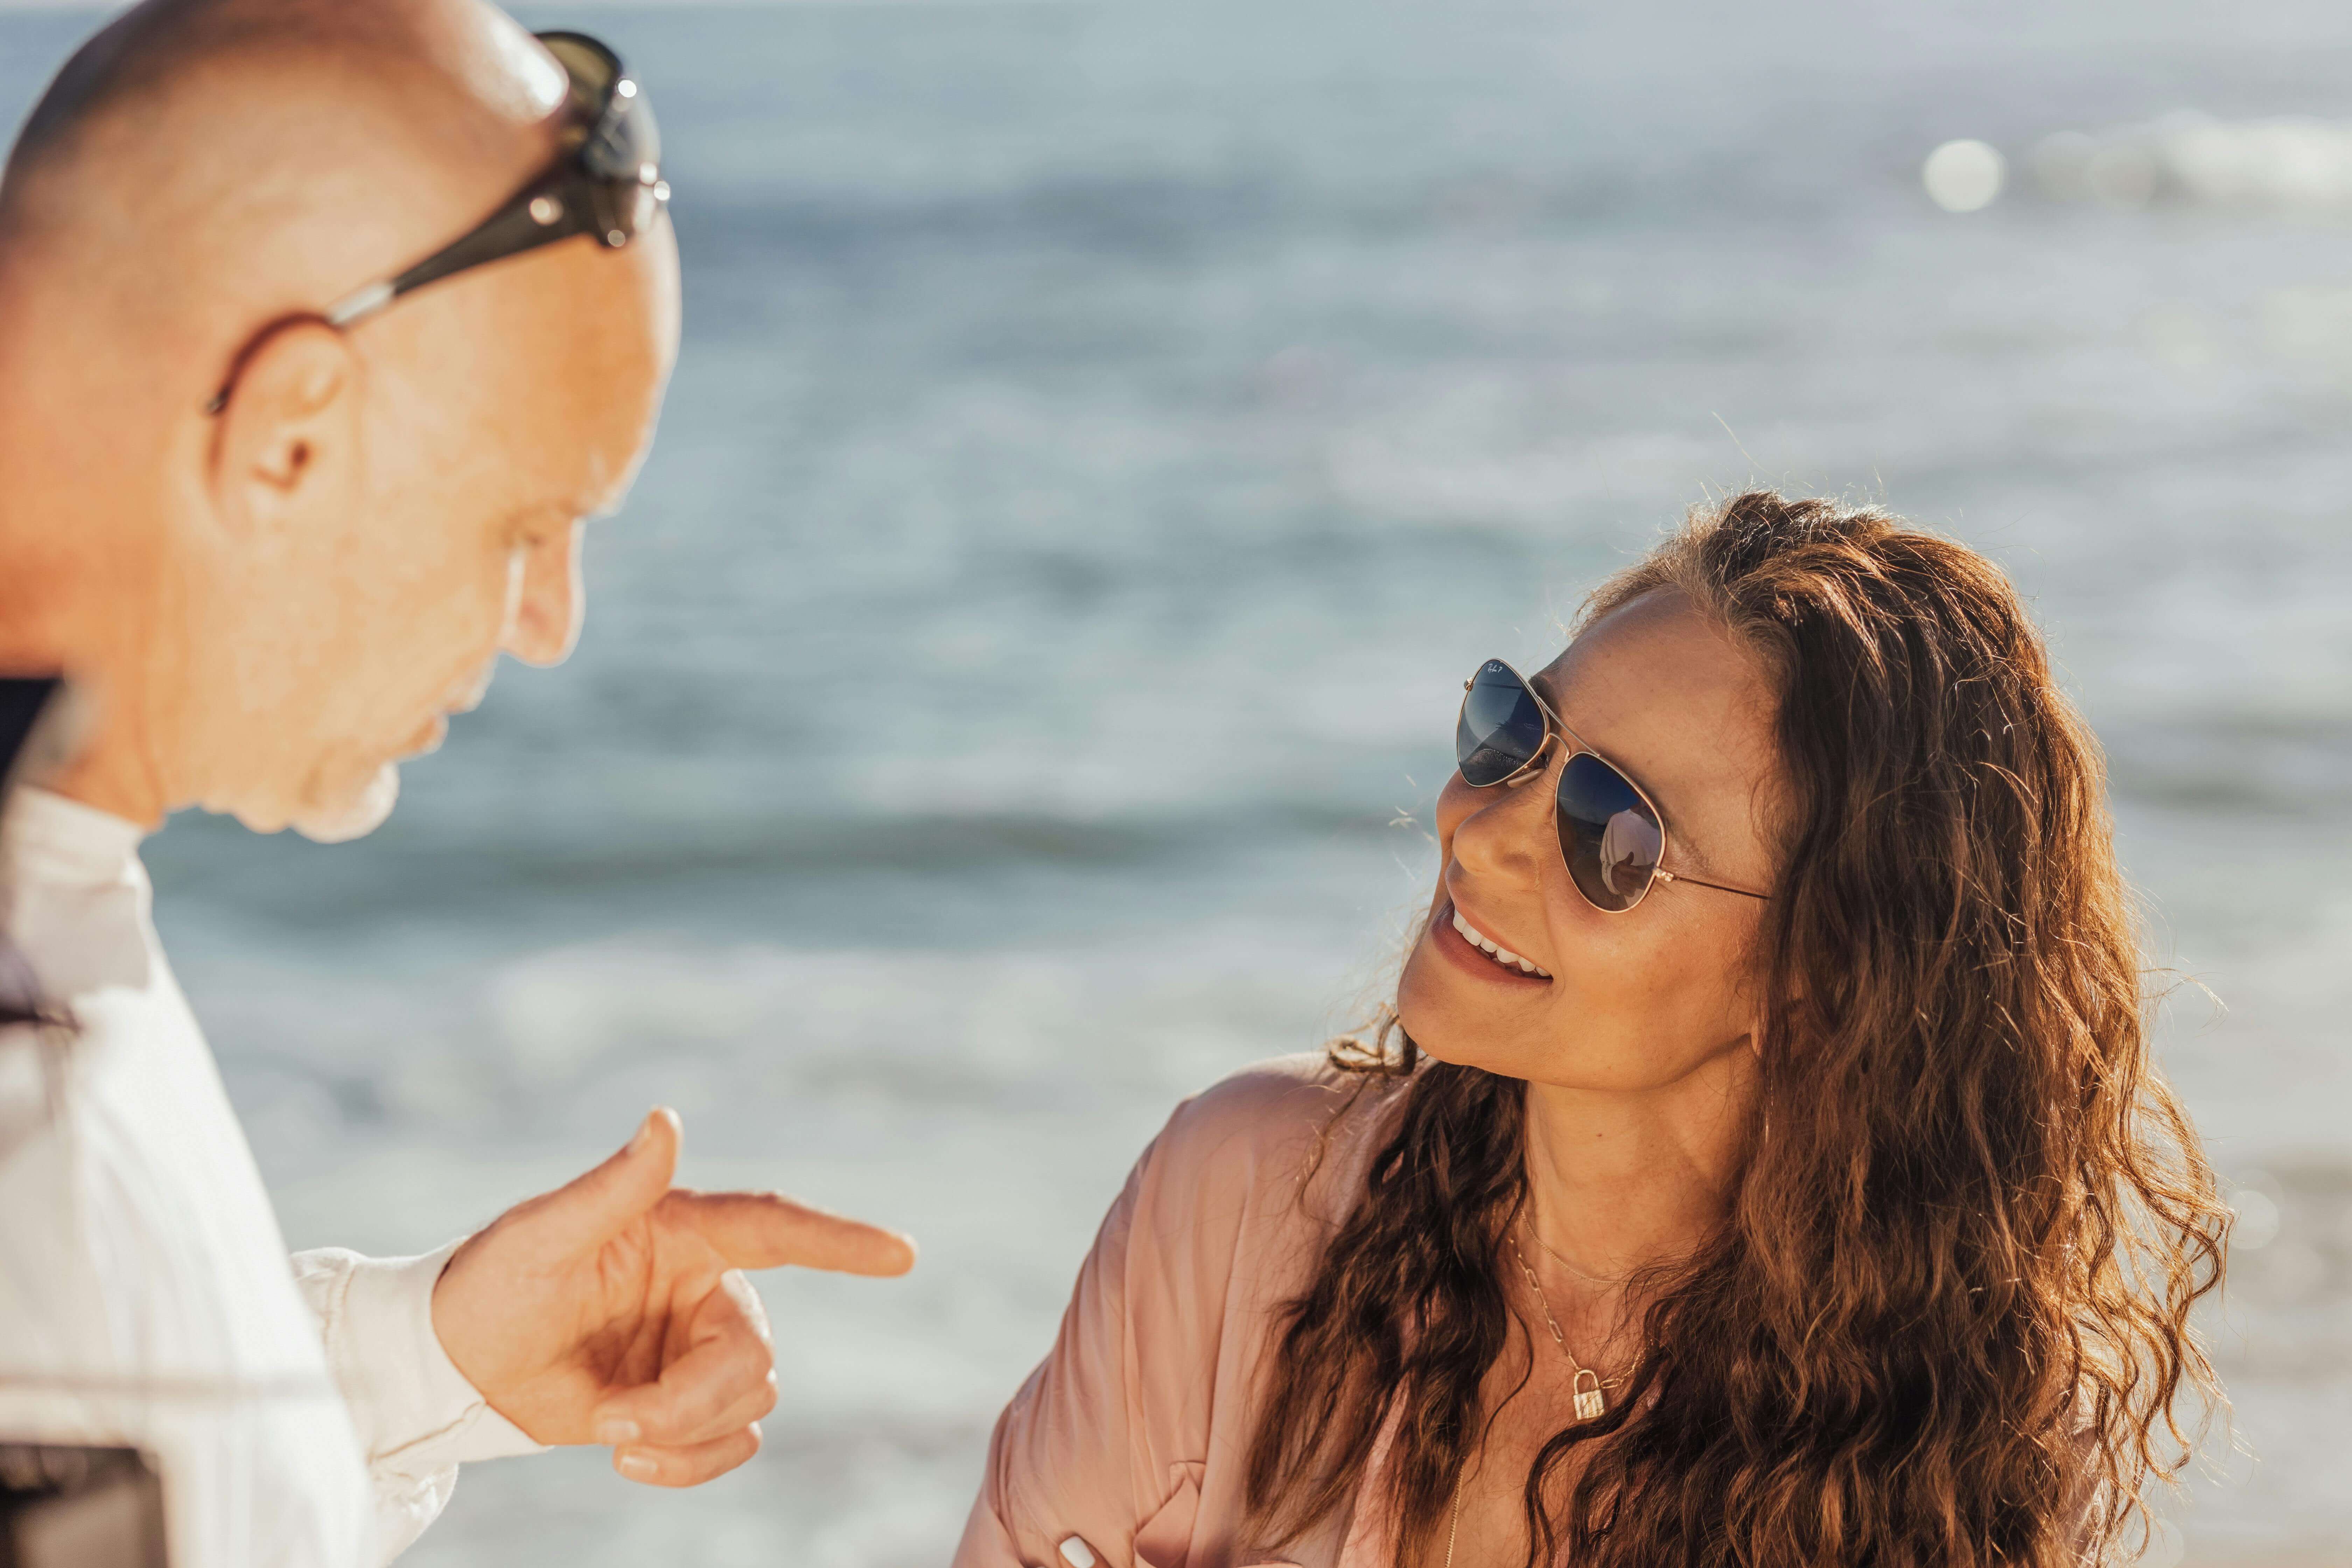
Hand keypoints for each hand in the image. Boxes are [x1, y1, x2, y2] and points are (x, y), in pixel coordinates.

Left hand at [431, 1107, 915, 1485]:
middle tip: (617, 1423)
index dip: (841, 1241)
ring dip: (682, 1433)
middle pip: (756, 1352)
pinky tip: (629, 1462)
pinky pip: (732, 1441)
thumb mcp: (542, 1235)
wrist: (460, 1366)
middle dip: (693, 1400)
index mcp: (684, 1233)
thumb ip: (610, 1185)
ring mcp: (699, 1348)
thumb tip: (665, 1119)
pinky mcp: (686, 1403)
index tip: (901, 1254)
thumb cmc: (494, 1283)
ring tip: (610, 1433)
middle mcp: (705, 1287)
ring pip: (750, 1400)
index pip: (777, 1228)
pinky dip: (688, 1464)